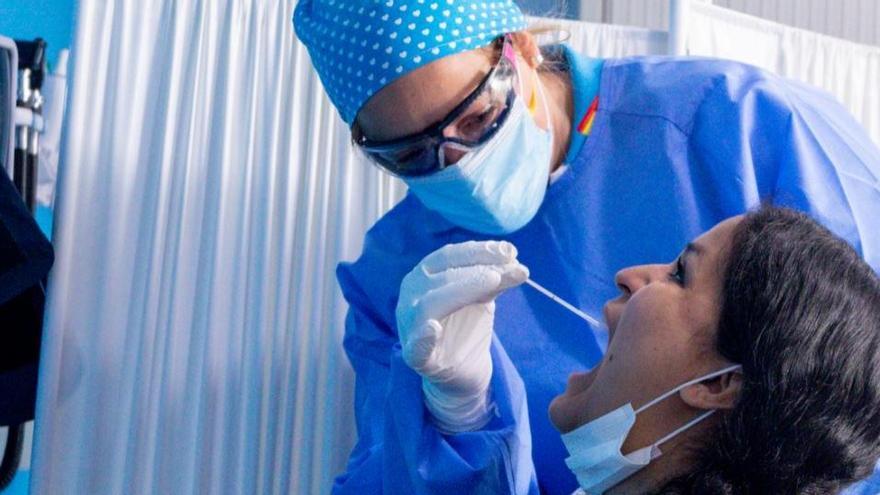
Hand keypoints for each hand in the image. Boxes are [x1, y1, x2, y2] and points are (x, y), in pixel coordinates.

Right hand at [396, 240, 528, 431]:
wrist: (462, 371)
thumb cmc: (466, 326)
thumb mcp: (483, 297)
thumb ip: (496, 279)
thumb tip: (516, 260)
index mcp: (424, 276)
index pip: (449, 256)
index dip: (479, 251)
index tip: (510, 251)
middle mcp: (411, 296)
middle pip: (442, 276)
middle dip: (479, 269)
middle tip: (511, 269)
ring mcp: (410, 326)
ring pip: (429, 303)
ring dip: (462, 290)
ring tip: (493, 282)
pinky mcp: (416, 357)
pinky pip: (416, 347)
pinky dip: (423, 338)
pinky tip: (433, 329)